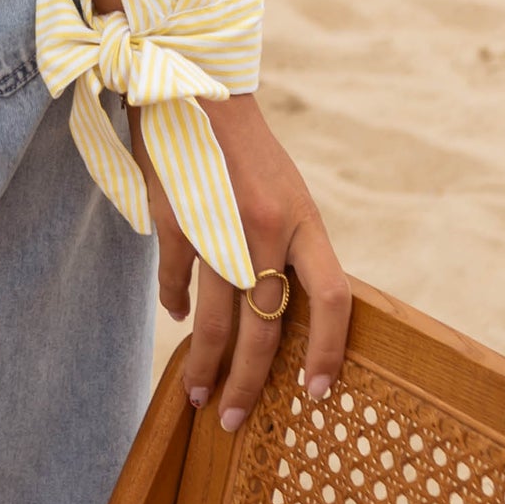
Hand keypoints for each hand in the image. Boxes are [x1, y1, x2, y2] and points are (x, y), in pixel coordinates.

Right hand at [130, 94, 349, 431]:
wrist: (194, 84)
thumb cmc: (246, 146)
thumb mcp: (286, 192)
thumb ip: (291, 246)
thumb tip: (289, 312)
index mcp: (302, 220)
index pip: (332, 299)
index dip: (329, 352)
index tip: (315, 393)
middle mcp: (264, 228)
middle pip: (264, 327)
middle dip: (248, 382)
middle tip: (233, 419)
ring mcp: (216, 226)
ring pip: (213, 319)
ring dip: (204, 364)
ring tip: (197, 395)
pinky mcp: (173, 220)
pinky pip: (176, 283)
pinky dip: (175, 307)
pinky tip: (177, 320)